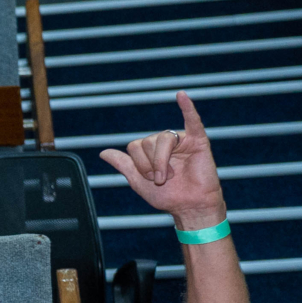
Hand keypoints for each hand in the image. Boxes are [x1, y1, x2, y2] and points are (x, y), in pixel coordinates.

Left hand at [99, 92, 225, 228]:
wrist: (190, 206)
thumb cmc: (168, 195)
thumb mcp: (138, 181)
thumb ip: (123, 164)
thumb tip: (103, 152)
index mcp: (150, 150)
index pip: (133, 145)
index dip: (139, 164)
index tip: (149, 179)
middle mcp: (164, 142)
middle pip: (146, 141)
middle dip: (150, 165)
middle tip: (162, 180)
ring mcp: (182, 140)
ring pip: (162, 139)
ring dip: (161, 162)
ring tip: (170, 177)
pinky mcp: (198, 141)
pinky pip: (193, 120)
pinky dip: (187, 107)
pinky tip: (180, 96)